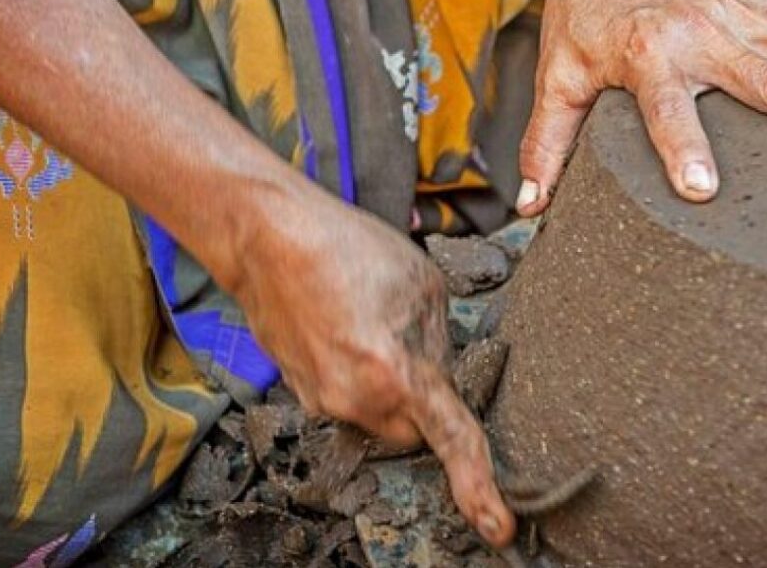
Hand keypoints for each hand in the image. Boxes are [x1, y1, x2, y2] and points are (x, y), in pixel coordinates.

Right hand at [229, 185, 514, 546]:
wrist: (268, 238)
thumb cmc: (347, 249)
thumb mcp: (425, 286)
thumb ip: (442, 345)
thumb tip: (443, 377)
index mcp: (395, 374)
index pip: (452, 441)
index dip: (479, 487)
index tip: (498, 528)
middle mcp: (355, 401)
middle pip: (413, 433)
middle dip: (425, 404)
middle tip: (415, 344)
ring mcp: (321, 401)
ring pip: (379, 417)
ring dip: (388, 387)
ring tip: (372, 323)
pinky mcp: (300, 392)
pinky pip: (347, 400)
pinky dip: (358, 377)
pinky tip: (349, 328)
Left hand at [516, 0, 766, 215]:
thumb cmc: (584, 19)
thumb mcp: (557, 75)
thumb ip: (548, 142)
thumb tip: (531, 209)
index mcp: (648, 56)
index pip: (667, 111)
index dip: (683, 149)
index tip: (706, 192)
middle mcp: (703, 35)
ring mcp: (738, 17)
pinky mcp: (757, 5)